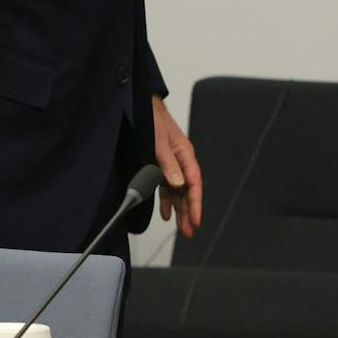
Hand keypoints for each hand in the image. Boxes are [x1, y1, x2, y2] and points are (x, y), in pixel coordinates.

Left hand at [152, 96, 203, 238]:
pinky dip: (167, 201)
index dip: (195, 203)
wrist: (142, 105)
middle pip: (188, 191)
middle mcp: (181, 162)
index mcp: (185, 155)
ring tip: (182, 228)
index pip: (193, 184)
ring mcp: (171, 164)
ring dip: (179, 210)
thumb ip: (168, 163)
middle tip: (190, 231)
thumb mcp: (159, 141)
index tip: (196, 220)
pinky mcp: (161, 166)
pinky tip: (165, 213)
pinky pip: (166, 187)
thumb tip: (177, 184)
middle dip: (189, 212)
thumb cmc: (153, 120)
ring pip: (178, 192)